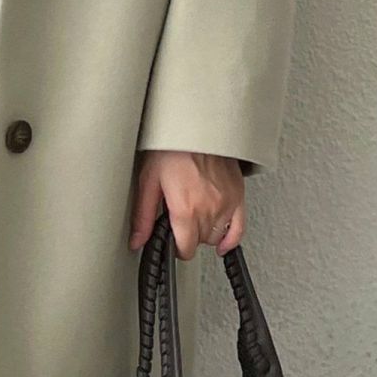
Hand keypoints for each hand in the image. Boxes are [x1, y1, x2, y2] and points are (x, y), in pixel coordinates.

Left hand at [128, 149, 245, 259]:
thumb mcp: (149, 180)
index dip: (176, 247)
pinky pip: (239, 229)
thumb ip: (143, 216)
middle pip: (200, 242)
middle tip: (179, 222)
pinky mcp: (237, 195)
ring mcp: (226, 203)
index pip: (185, 248)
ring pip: (217, 236)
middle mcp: (209, 208)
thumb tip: (137, 240)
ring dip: (205, 233)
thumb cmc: (171, 147)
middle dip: (188, 236)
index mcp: (185, 208)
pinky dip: (230, 238)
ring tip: (194, 219)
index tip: (173, 241)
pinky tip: (222, 241)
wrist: (194, 127)